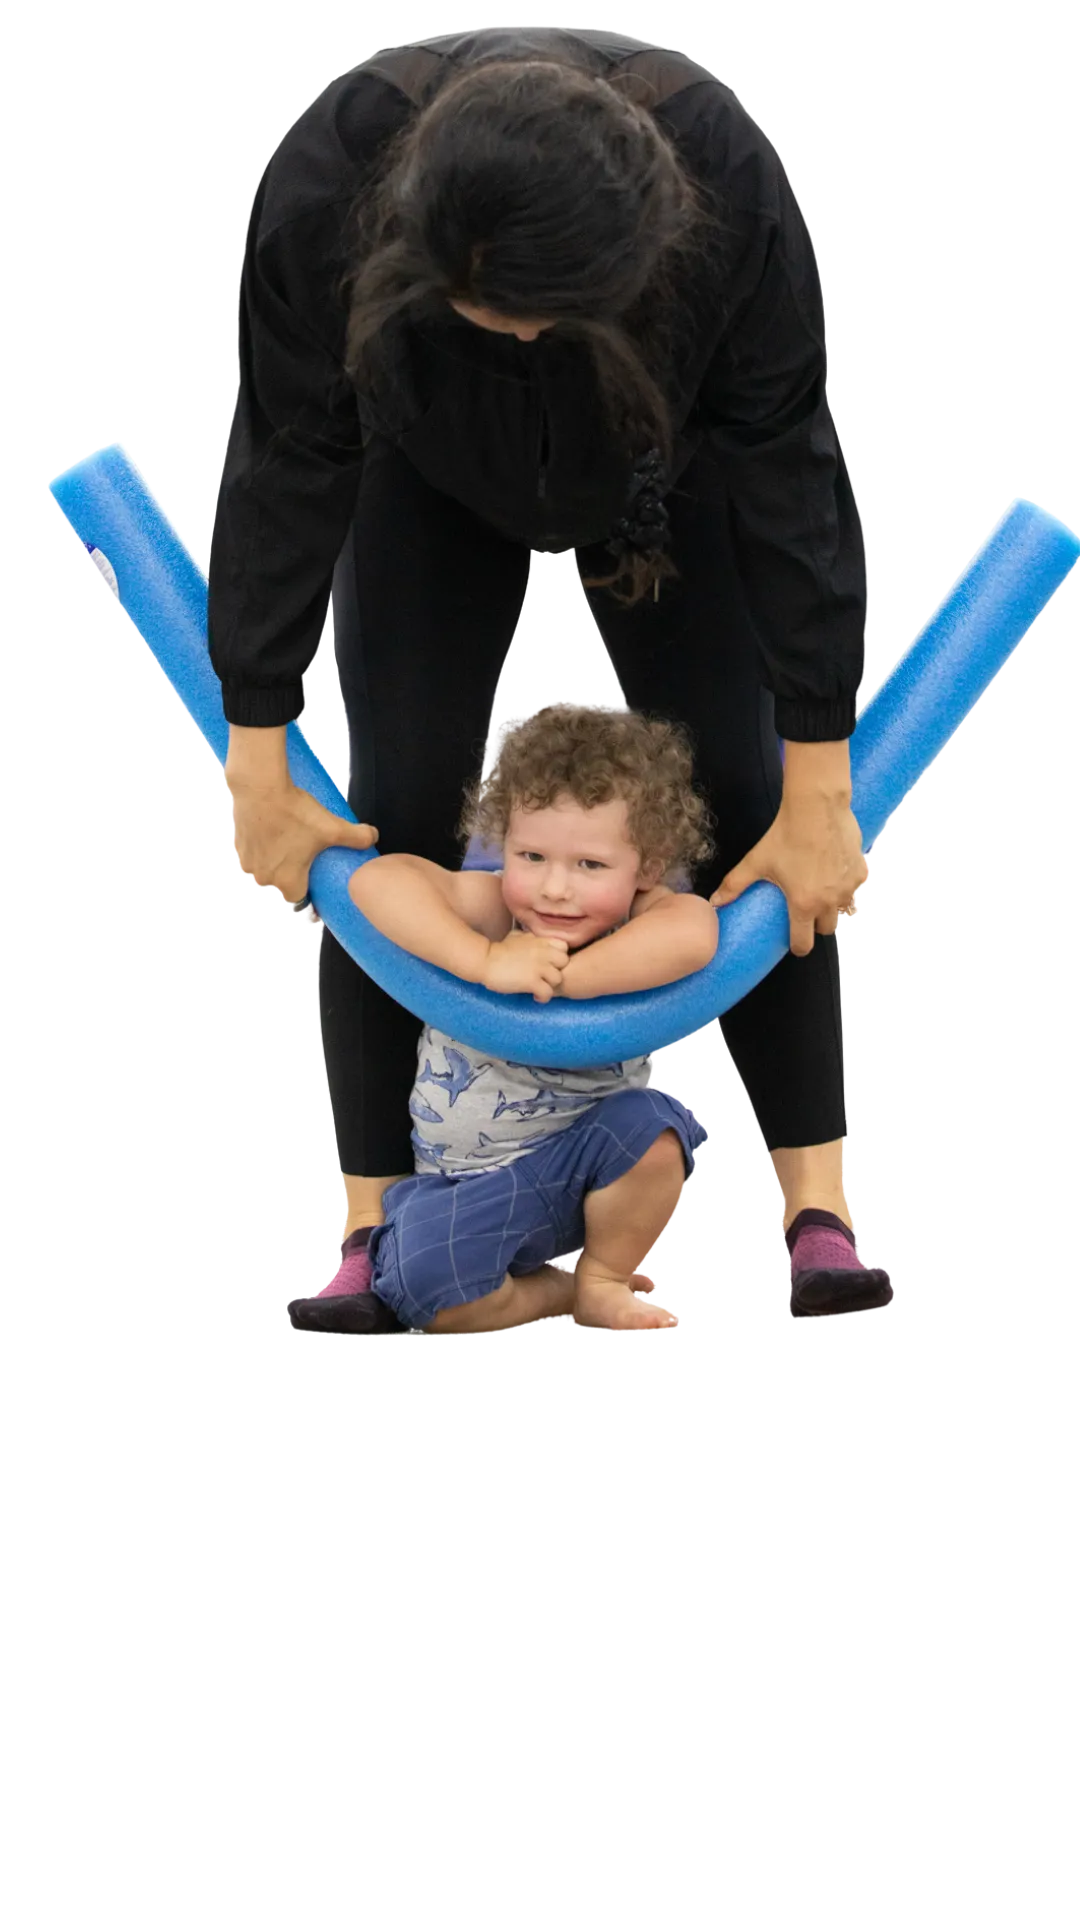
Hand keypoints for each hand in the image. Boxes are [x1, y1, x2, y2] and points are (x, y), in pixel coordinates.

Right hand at [226, 777, 378, 930]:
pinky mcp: (238, 848)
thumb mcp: (332, 826)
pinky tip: (272, 836)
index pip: (298, 902)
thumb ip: (357, 836)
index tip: (314, 885)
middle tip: (305, 858)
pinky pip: (252, 857)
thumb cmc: (293, 811)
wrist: (259, 788)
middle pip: (281, 887)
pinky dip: (261, 851)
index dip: (308, 896)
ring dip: (275, 864)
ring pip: (265, 872)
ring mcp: (248, 865)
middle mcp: (264, 879)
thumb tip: (373, 837)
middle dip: (292, 876)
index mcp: (287, 881)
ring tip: (289, 845)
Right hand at [484, 928, 571, 1000]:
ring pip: (558, 979)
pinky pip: (548, 993)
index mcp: (539, 942)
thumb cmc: (497, 950)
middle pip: (565, 963)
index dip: (559, 956)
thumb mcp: (516, 936)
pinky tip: (534, 996)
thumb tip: (532, 938)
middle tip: (546, 976)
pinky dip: (543, 997)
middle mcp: (542, 953)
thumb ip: (529, 938)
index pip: (564, 946)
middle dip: (557, 970)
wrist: (484, 960)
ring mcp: (538, 967)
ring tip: (540, 988)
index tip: (550, 962)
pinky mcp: (531, 982)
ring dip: (550, 985)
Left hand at [708, 794, 869, 956]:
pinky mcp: (862, 871)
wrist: (817, 806)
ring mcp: (849, 887)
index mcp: (804, 904)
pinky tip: (836, 870)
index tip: (794, 941)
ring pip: (844, 908)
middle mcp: (830, 901)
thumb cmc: (785, 834)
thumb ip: (734, 884)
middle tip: (807, 910)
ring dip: (834, 906)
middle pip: (827, 929)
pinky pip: (856, 887)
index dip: (798, 946)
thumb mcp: (756, 861)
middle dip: (817, 925)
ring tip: (822, 890)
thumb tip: (715, 902)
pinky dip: (848, 884)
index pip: (804, 943)